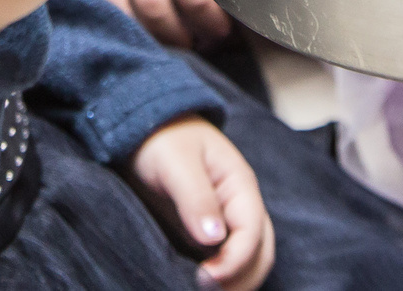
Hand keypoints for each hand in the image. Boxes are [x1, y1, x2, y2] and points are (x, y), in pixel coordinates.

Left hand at [126, 116, 273, 290]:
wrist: (143, 127)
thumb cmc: (162, 139)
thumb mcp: (177, 163)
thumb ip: (196, 198)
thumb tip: (214, 239)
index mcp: (240, 185)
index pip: (252, 233)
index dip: (235, 261)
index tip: (207, 277)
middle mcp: (240, 206)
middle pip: (259, 253)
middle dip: (241, 278)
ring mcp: (226, 221)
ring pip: (247, 261)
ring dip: (234, 282)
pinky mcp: (206, 233)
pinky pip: (223, 261)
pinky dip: (221, 278)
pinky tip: (198, 285)